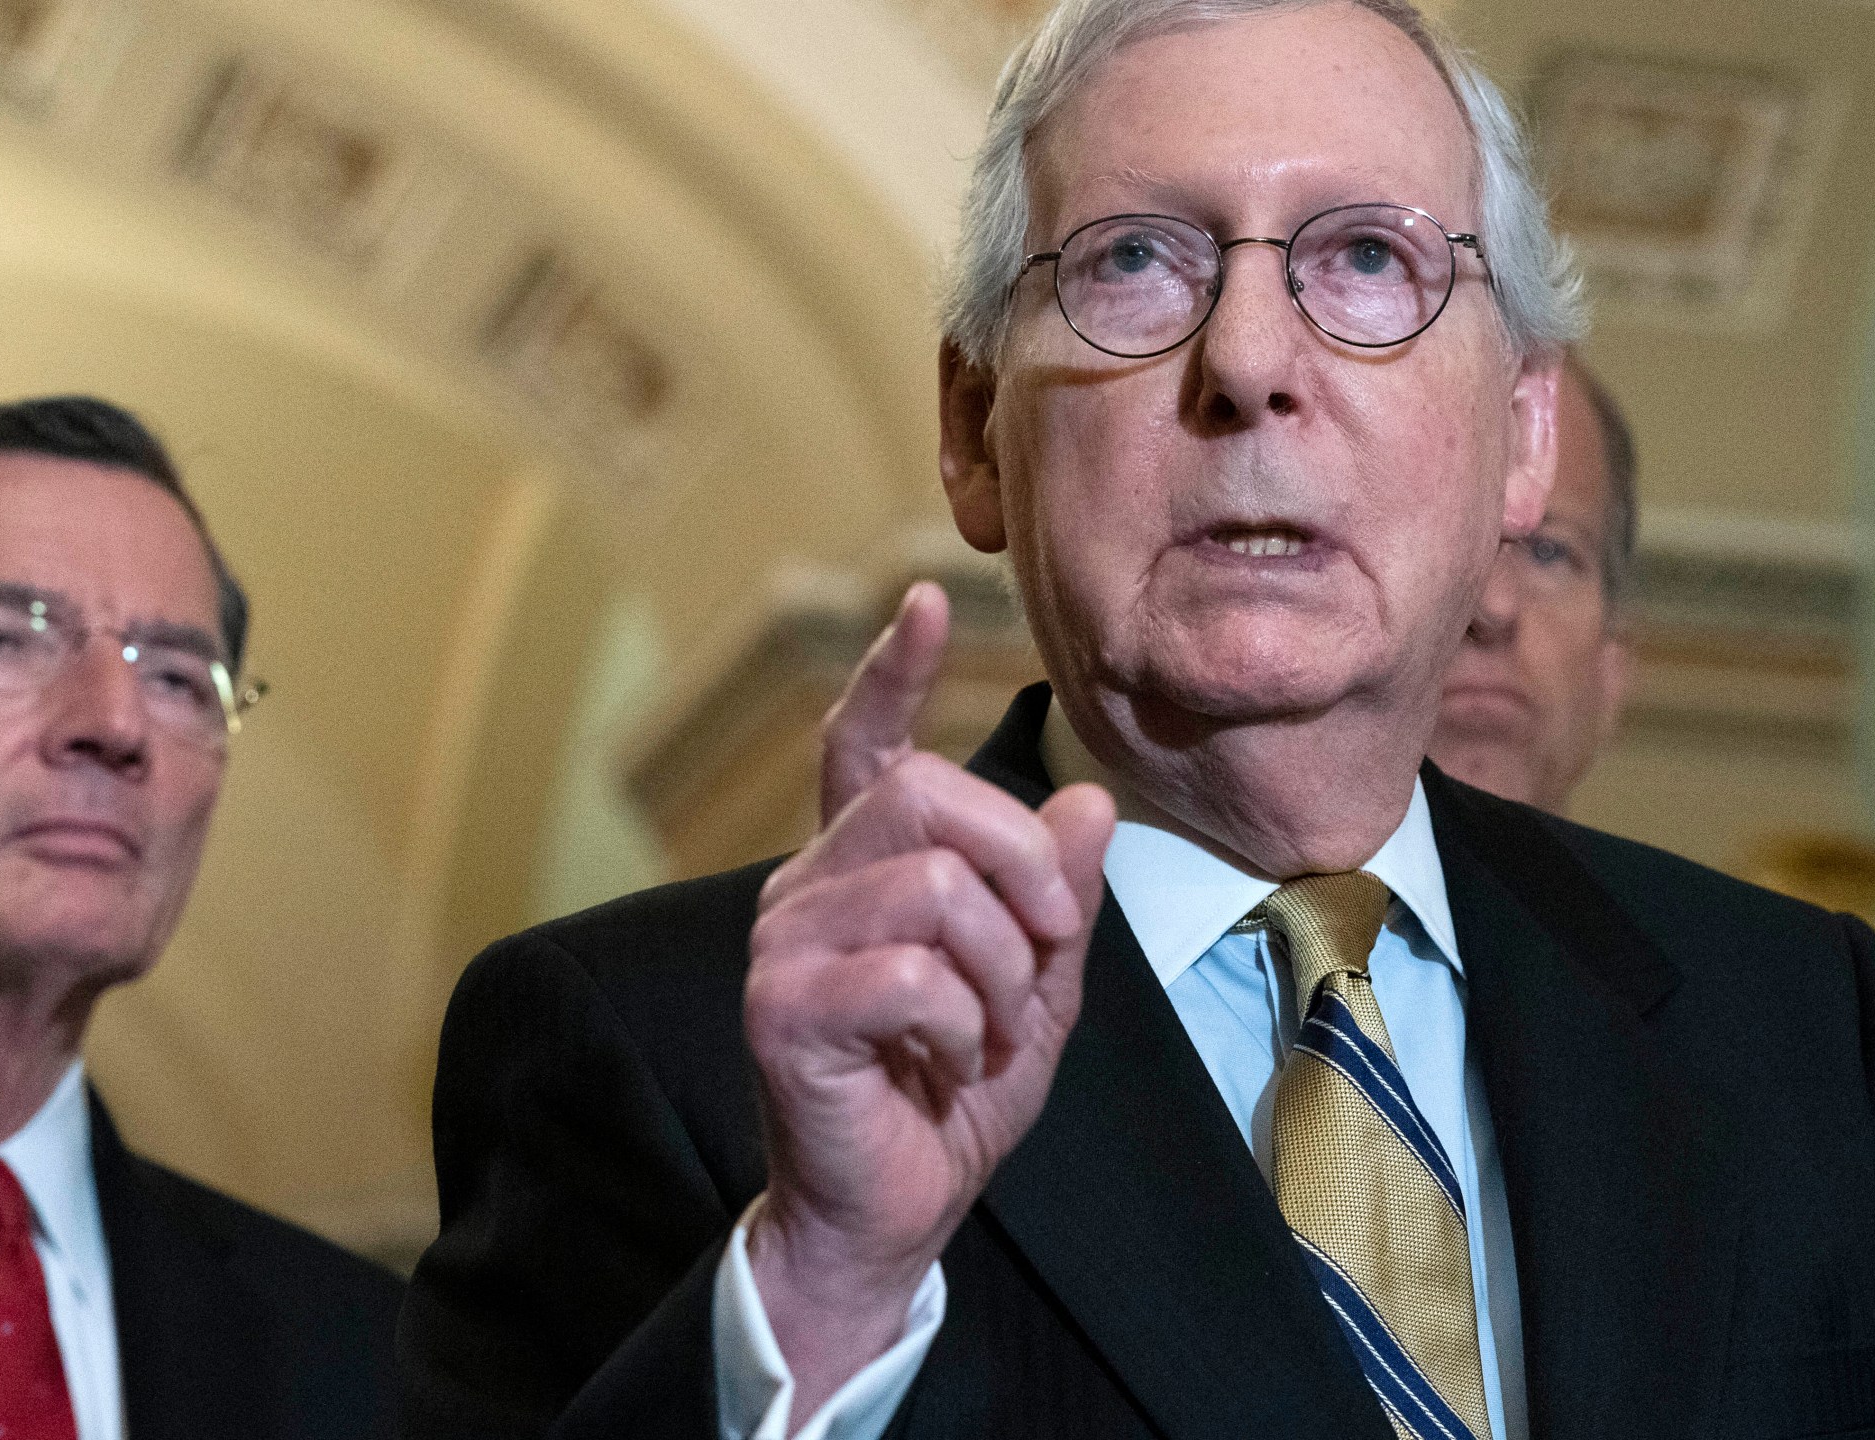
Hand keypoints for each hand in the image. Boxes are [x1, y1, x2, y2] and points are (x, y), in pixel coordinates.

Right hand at [742, 582, 1114, 1421]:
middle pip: (931, 798)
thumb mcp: (1036, 989)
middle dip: (1025, 872)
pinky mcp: (782, 1006)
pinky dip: (965, 1021)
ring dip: (1003, 970)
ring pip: (935, 886)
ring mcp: (786, 941)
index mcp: (864, 869)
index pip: (865, 746)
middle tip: (1044, 953)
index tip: (927, 603)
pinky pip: (913, 971)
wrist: (892, 1213)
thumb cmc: (949, 1096)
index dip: (892, 674)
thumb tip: (1092, 804)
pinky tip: (944, 1061)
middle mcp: (810, 885)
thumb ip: (1060, 901)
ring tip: (988, 1030)